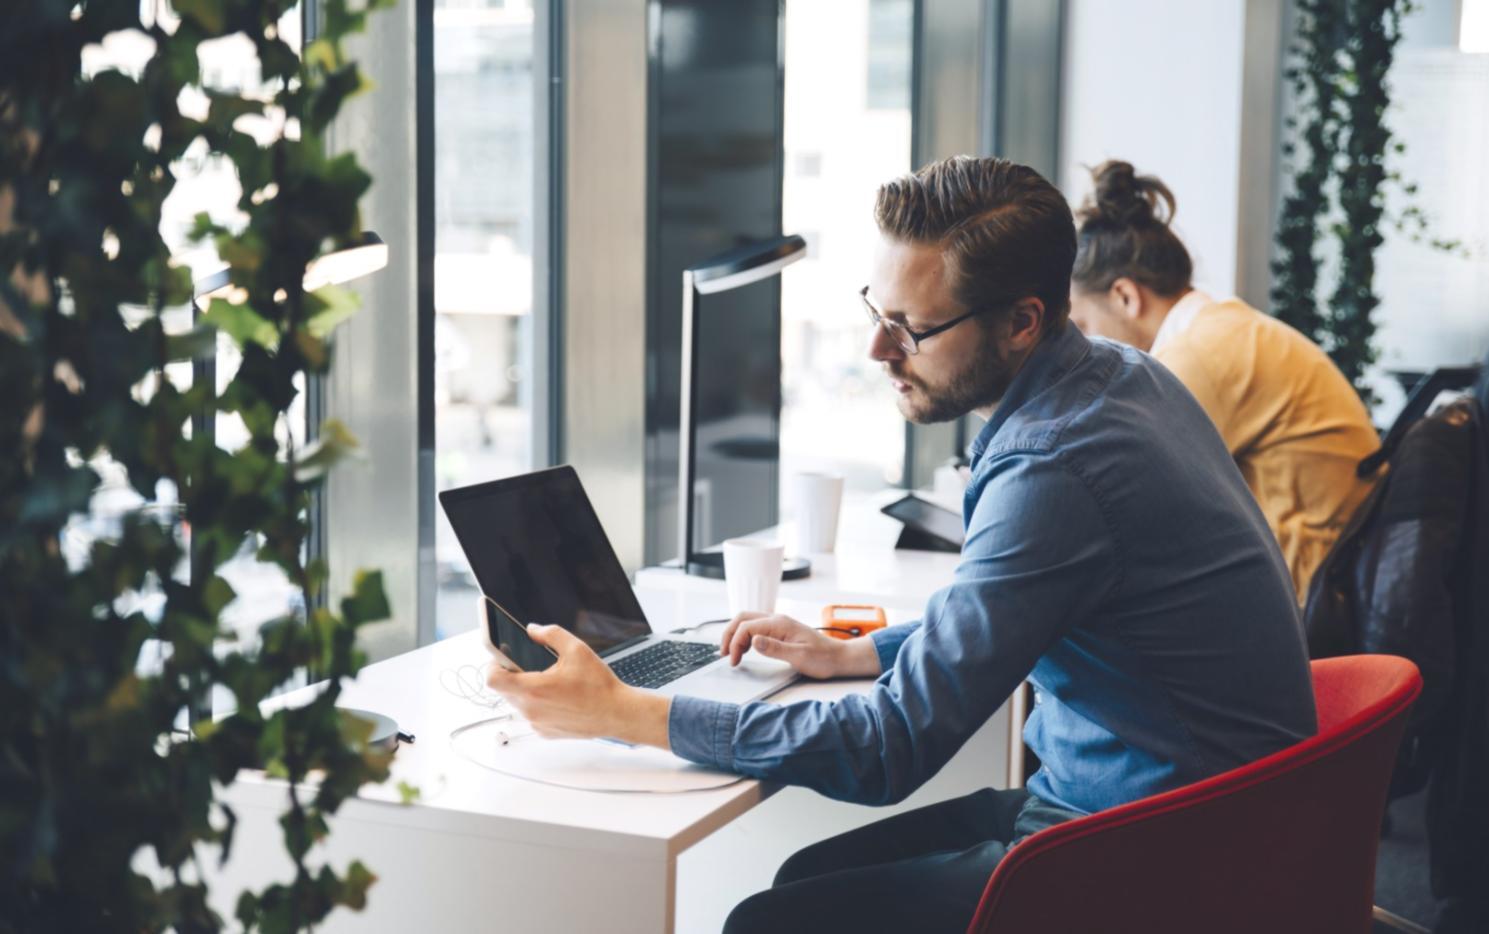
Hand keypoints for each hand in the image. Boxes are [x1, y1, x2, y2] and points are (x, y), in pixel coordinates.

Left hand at [486, 624, 670, 746]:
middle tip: (530, 664)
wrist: (617, 713)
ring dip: (525, 689)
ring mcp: (537, 724)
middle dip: (512, 674)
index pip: (492, 678)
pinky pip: (531, 714)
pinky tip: (558, 697)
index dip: (492, 664)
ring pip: (517, 702)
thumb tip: (533, 629)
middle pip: (504, 689)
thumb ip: (550, 633)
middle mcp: (531, 710)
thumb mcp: (577, 649)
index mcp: (534, 689)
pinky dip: (537, 704)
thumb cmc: (599, 686)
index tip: (501, 656)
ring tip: (549, 681)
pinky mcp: (544, 732)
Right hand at [719, 612, 881, 679]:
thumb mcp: (799, 657)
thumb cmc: (823, 659)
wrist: (839, 658)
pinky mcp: (780, 630)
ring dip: (735, 635)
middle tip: (724, 654)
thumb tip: (753, 641)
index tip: (734, 661)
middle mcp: (777, 619)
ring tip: (731, 654)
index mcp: (780, 624)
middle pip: (743, 618)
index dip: (735, 643)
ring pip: (748, 621)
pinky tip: (744, 649)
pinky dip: (745, 636)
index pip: (747, 627)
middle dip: (729, 634)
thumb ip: (775, 649)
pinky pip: (756, 626)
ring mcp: (778, 623)